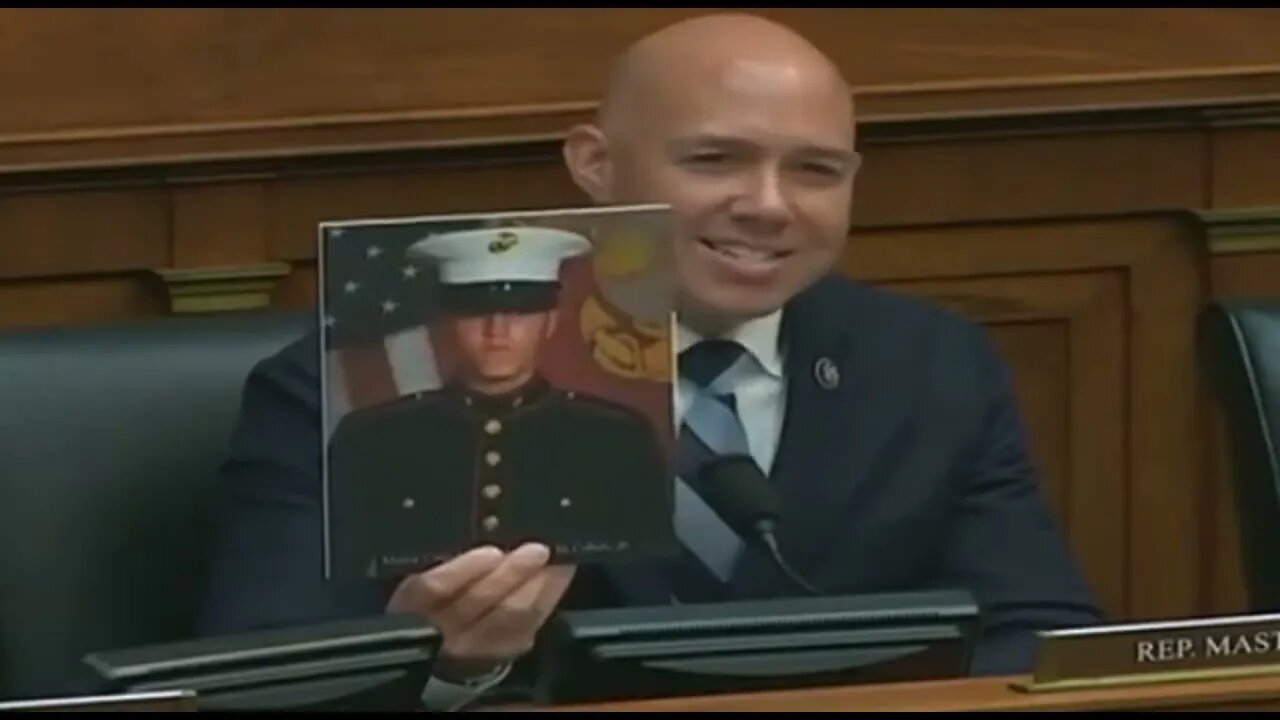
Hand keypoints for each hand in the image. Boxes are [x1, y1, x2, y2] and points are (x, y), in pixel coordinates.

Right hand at [386, 542, 575, 680]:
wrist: (440, 641)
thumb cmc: (434, 590)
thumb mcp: (425, 568)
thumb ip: (442, 554)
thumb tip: (483, 523)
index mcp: (412, 602)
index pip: (430, 590)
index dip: (460, 572)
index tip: (491, 553)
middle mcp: (441, 629)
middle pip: (477, 603)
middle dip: (511, 574)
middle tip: (537, 550)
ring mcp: (474, 645)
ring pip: (508, 618)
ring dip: (536, 586)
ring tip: (554, 560)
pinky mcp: (503, 651)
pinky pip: (529, 626)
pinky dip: (547, 597)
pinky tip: (559, 575)